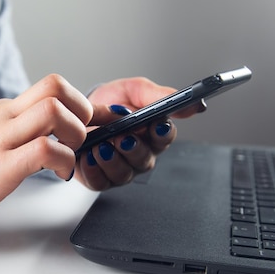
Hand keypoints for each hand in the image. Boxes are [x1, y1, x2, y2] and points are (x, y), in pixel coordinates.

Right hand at [0, 74, 91, 217]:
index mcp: (6, 108)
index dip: (81, 102)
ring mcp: (1, 138)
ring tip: (68, 155)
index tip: (93, 122)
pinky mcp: (2, 165)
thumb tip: (65, 127)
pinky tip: (58, 174)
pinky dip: (64, 161)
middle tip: (79, 137)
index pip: (52, 86)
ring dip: (75, 135)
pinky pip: (45, 149)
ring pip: (53, 112)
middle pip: (55, 86)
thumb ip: (27, 128)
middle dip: (82, 110)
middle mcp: (4, 116)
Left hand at [75, 77, 203, 189]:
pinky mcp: (98, 178)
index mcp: (152, 134)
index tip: (157, 125)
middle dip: (133, 149)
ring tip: (100, 146)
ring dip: (112, 161)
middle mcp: (139, 155)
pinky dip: (93, 171)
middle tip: (121, 138)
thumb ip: (160, 96)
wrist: (80, 111)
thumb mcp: (134, 90)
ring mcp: (119, 169)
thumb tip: (194, 106)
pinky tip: (88, 157)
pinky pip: (99, 182)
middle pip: (144, 160)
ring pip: (123, 175)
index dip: (162, 133)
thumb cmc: (111, 101)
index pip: (165, 137)